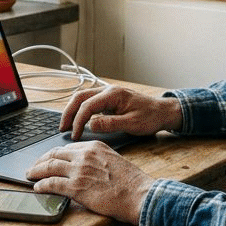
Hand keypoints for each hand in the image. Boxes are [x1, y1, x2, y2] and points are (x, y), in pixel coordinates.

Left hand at [26, 141, 153, 222]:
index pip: (67, 148)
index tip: (49, 159)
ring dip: (36, 171)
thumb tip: (88, 168)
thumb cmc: (131, 182)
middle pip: (54, 154)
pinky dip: (41, 185)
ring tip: (30, 175)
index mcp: (94, 147)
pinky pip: (52, 184)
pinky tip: (37, 187)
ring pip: (49, 167)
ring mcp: (79, 171)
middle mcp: (84, 155)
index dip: (55, 154)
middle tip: (34, 166)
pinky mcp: (76, 187)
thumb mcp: (114, 161)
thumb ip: (98, 160)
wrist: (139, 194)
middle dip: (41, 160)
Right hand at [61, 85, 182, 140]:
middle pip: (80, 97)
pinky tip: (77, 121)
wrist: (163, 112)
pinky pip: (89, 102)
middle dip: (68, 112)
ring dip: (72, 110)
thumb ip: (111, 124)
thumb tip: (90, 125)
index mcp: (113, 94)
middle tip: (62, 128)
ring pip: (82, 98)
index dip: (78, 121)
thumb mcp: (132, 123)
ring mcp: (107, 94)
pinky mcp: (108, 100)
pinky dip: (80, 110)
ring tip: (66, 125)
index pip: (87, 105)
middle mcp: (108, 90)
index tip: (75, 135)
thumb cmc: (150, 117)